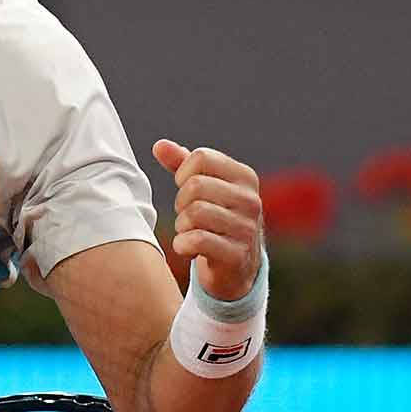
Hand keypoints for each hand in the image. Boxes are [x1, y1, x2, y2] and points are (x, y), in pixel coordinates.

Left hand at [151, 140, 263, 300]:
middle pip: (195, 185)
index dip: (183, 174)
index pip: (201, 158)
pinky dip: (183, 245)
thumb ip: (182, 164)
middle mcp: (250, 200)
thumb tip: (159, 146)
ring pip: (195, 213)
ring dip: (182, 226)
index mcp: (244, 176)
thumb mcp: (203, 187)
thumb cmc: (215, 218)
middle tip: (186, 215)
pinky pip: (197, 240)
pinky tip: (189, 248)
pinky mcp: (238, 255)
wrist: (236, 266)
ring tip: (189, 232)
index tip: (186, 189)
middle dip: (180, 202)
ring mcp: (247, 228)